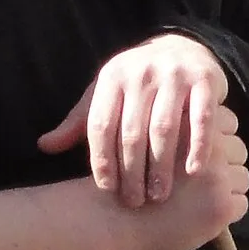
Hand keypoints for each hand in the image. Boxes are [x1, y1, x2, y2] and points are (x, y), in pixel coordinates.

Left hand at [37, 34, 229, 206]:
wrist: (182, 47)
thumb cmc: (136, 83)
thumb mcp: (105, 95)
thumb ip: (79, 123)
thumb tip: (43, 147)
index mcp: (111, 78)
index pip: (101, 125)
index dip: (102, 160)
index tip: (107, 189)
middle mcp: (140, 74)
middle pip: (131, 131)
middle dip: (131, 172)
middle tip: (134, 202)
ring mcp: (174, 75)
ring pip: (164, 128)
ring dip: (161, 166)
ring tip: (158, 195)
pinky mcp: (204, 80)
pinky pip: (201, 118)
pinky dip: (198, 146)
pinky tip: (193, 171)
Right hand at [125, 102, 248, 249]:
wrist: (113, 214)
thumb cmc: (123, 175)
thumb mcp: (141, 130)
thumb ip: (171, 120)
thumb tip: (190, 110)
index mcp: (193, 123)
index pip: (228, 122)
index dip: (215, 139)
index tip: (202, 154)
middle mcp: (210, 146)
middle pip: (239, 148)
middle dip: (226, 163)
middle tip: (205, 179)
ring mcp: (218, 177)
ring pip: (243, 177)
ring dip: (229, 187)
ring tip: (205, 197)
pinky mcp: (221, 205)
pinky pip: (241, 204)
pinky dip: (228, 211)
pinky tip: (206, 214)